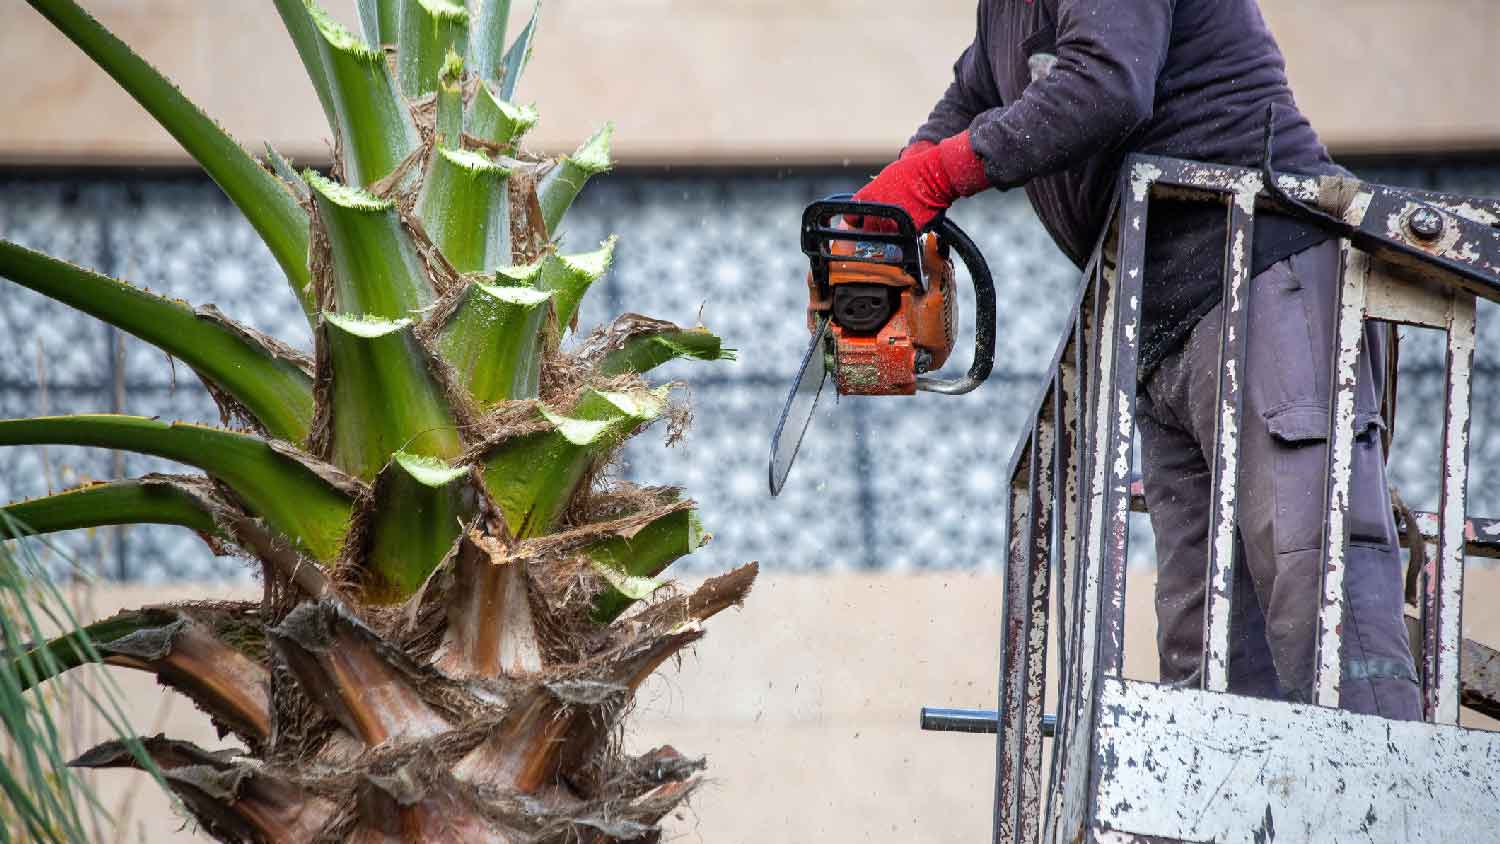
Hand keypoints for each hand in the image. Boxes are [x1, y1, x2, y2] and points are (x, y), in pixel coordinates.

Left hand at [851, 131, 989, 230]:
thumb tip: (870, 203)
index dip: (856, 220)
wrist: (934, 175)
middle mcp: (876, 212)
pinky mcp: (907, 231)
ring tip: (898, 223)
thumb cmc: (911, 171)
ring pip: (884, 237)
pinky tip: (911, 222)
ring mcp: (891, 223)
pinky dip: (905, 234)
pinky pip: (902, 238)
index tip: (860, 221)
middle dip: (873, 227)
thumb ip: (873, 194)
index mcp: (867, 197)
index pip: (851, 217)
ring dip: (888, 233)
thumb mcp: (884, 178)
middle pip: (867, 230)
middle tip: (882, 222)